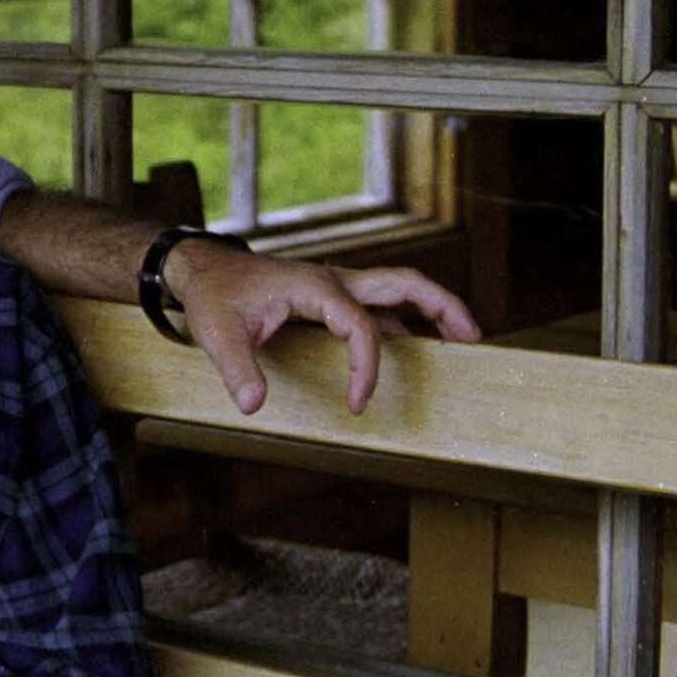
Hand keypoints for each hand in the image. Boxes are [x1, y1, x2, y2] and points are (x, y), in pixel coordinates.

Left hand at [167, 242, 481, 416]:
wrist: (202, 270)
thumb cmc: (212, 295)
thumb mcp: (217, 332)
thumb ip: (236, 369)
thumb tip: (254, 406)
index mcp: (315, 285)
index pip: (360, 327)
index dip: (366, 369)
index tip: (358, 405)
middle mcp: (335, 280)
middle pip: (404, 284)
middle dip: (443, 307)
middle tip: (474, 338)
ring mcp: (337, 287)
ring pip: (398, 291)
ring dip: (432, 312)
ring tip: (464, 342)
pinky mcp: (332, 298)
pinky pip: (379, 309)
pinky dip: (405, 324)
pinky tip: (416, 349)